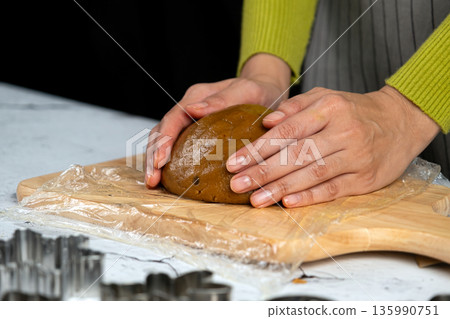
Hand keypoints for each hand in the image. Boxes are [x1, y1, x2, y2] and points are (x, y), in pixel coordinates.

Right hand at [145, 53, 290, 186]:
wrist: (265, 91)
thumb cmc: (257, 91)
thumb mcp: (246, 92)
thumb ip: (221, 100)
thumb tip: (193, 109)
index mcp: (196, 97)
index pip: (173, 119)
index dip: (163, 140)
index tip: (160, 161)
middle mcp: (188, 109)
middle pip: (161, 131)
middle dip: (153, 156)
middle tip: (152, 180)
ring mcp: (189, 121)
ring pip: (164, 140)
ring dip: (155, 161)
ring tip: (153, 183)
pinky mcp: (194, 133)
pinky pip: (177, 147)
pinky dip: (168, 163)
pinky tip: (166, 180)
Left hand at [226, 86, 439, 207]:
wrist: (401, 121)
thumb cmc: (355, 109)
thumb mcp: (327, 97)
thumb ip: (295, 107)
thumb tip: (267, 122)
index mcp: (330, 109)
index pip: (287, 132)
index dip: (259, 149)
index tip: (235, 162)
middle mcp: (343, 133)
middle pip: (296, 155)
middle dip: (263, 172)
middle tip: (236, 184)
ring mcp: (356, 157)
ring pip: (312, 174)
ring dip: (280, 189)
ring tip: (254, 199)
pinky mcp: (365, 179)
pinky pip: (334, 190)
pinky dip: (310, 197)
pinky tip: (288, 203)